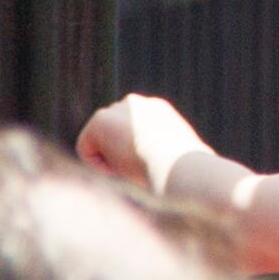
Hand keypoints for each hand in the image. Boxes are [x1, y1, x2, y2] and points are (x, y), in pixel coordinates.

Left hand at [78, 94, 208, 193]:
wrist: (179, 168)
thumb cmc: (189, 175)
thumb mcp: (185, 164)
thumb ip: (172, 159)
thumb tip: (193, 172)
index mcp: (159, 111)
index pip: (130, 131)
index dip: (132, 156)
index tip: (146, 170)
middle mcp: (138, 104)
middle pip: (110, 134)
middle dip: (116, 155)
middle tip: (135, 172)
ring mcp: (118, 109)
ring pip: (98, 142)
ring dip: (109, 161)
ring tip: (129, 171)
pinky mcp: (100, 120)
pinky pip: (85, 149)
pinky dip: (97, 165)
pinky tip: (119, 169)